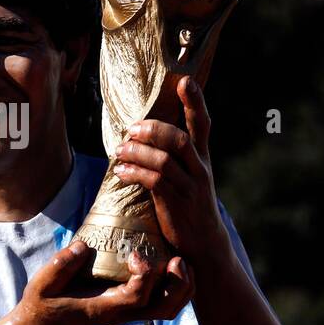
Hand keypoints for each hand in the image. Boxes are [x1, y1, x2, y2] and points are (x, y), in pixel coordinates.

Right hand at [19, 239, 193, 324]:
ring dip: (182, 286)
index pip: (137, 297)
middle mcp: (122, 313)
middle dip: (180, 284)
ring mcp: (128, 312)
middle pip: (166, 308)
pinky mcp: (129, 307)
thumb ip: (62, 265)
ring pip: (169, 308)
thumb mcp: (43, 283)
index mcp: (104, 308)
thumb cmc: (42, 304)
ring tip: (179, 260)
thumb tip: (84, 246)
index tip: (133, 253)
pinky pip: (162, 301)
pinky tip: (167, 263)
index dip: (144, 273)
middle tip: (177, 259)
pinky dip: (174, 285)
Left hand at [112, 76, 231, 266]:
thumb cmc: (189, 205)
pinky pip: (155, 182)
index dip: (195, 101)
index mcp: (202, 158)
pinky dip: (135, 173)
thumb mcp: (187, 177)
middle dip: (155, 128)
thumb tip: (141, 135)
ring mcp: (190, 187)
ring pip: (165, 160)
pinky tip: (121, 172)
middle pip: (181, 139)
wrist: (204, 244)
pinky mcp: (177, 204)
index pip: (202, 124)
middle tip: (132, 128)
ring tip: (119, 151)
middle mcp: (200, 169)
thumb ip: (172, 156)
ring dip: (138, 152)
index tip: (185, 80)